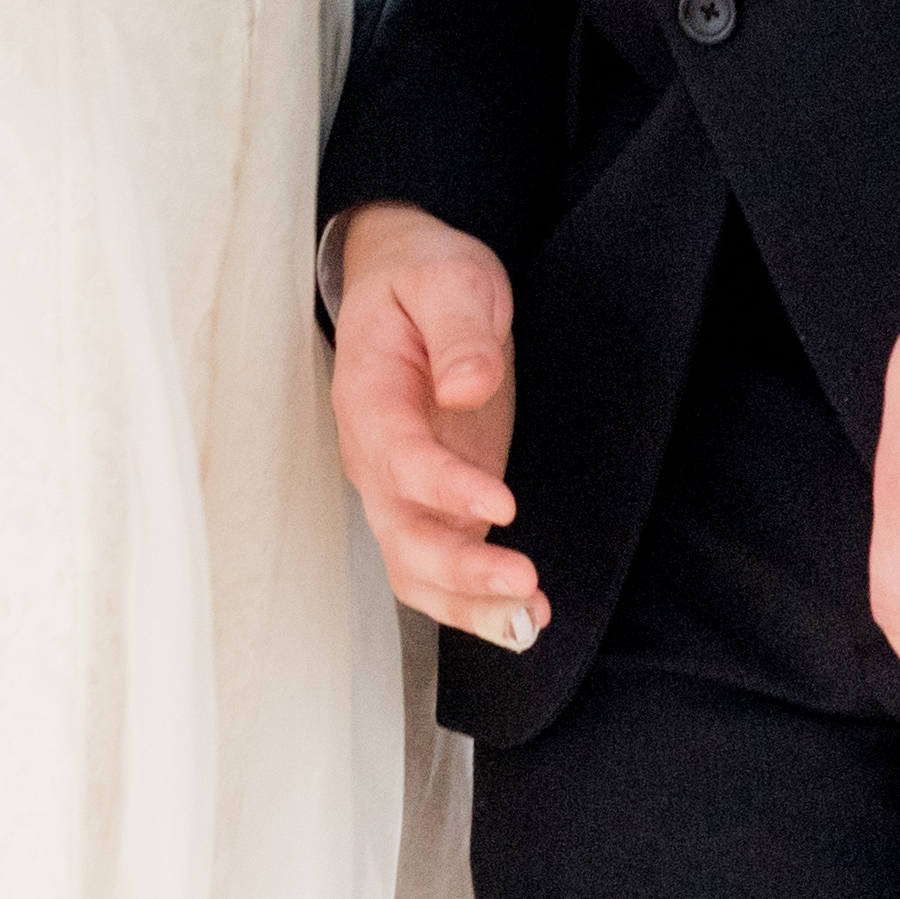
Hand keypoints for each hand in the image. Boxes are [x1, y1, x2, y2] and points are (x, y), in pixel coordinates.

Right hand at [331, 203, 547, 641]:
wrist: (408, 283)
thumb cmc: (425, 278)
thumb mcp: (450, 279)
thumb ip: (459, 331)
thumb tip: (467, 387)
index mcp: (370, 396)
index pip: (399, 457)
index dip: (445, 488)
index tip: (503, 504)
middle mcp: (375, 456)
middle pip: (401, 534)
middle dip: (460, 569)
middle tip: (525, 583)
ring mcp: (401, 488)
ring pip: (417, 569)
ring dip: (468, 604)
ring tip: (529, 621)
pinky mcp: (434, 504)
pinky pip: (443, 570)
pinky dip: (477, 603)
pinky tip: (528, 618)